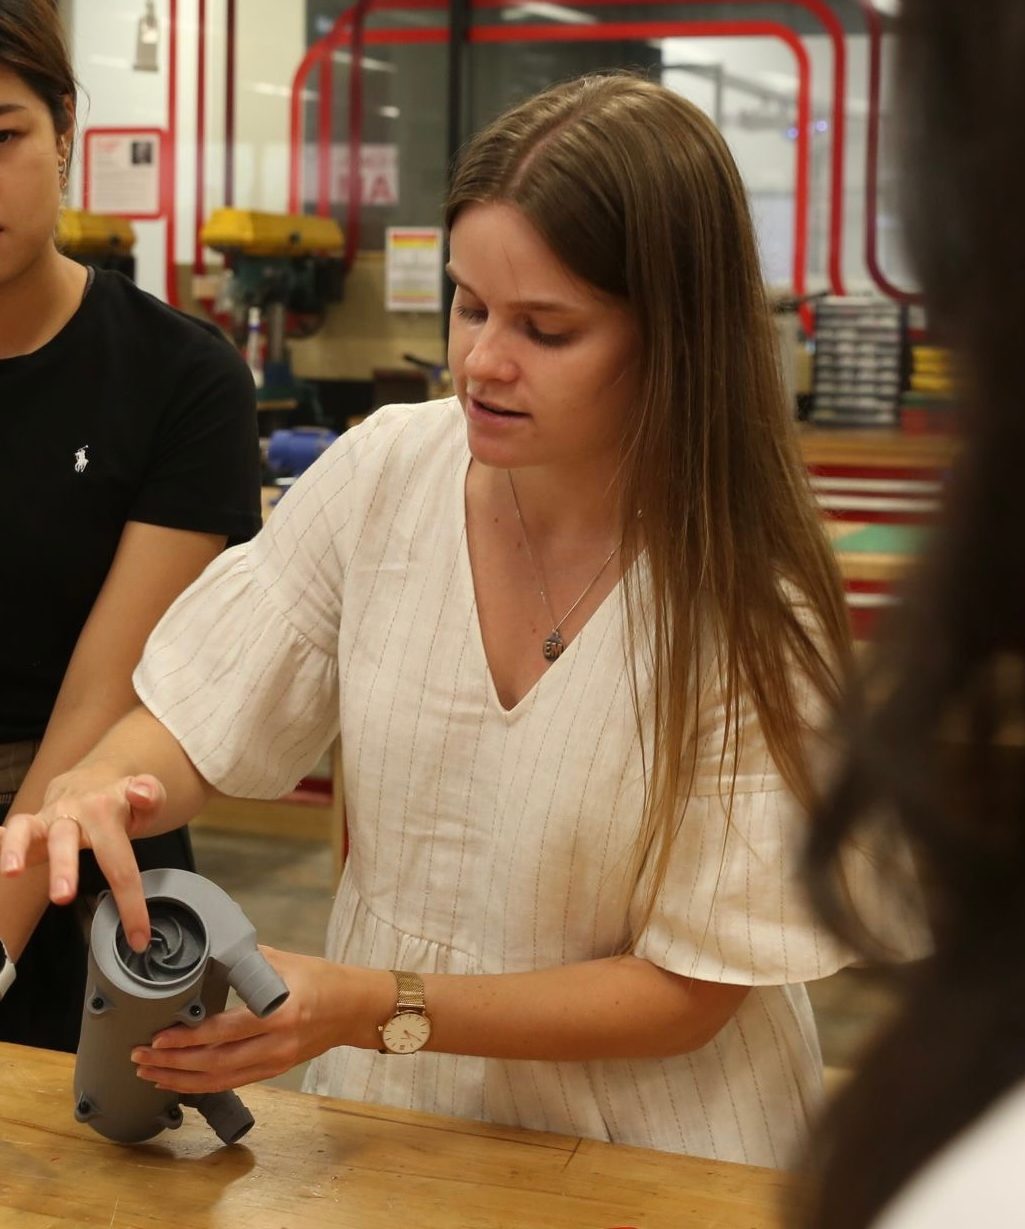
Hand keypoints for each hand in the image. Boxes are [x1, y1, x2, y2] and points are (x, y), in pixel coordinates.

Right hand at [0, 766, 165, 950]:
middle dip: (62, 868)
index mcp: (106, 813)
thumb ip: (151, 796)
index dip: (130, 903)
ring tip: (10, 872)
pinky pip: (15, 828)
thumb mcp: (148, 797)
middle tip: (63, 897)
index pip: (120, 863)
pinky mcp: (31, 825)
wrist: (93, 778)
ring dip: (16, 849)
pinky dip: (2, 840)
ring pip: (28, 829)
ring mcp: (49, 819)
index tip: (137, 938)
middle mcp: (73, 814)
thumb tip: (140, 792)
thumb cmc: (121, 800)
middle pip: (66, 839)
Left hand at [131, 947, 355, 1092]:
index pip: (225, 1031)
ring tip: (148, 1072)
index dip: (189, 1038)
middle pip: (215, 1062)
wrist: (354, 1008)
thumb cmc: (321, 979)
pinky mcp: (274, 1071)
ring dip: (180, 1079)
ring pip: (219, 1079)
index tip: (158, 1035)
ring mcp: (275, 1062)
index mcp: (279, 1012)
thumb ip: (245, 960)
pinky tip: (178, 1081)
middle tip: (140, 1055)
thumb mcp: (284, 961)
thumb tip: (206, 950)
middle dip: (173, 1062)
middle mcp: (276, 1043)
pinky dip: (201, 1085)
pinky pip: (231, 1083)